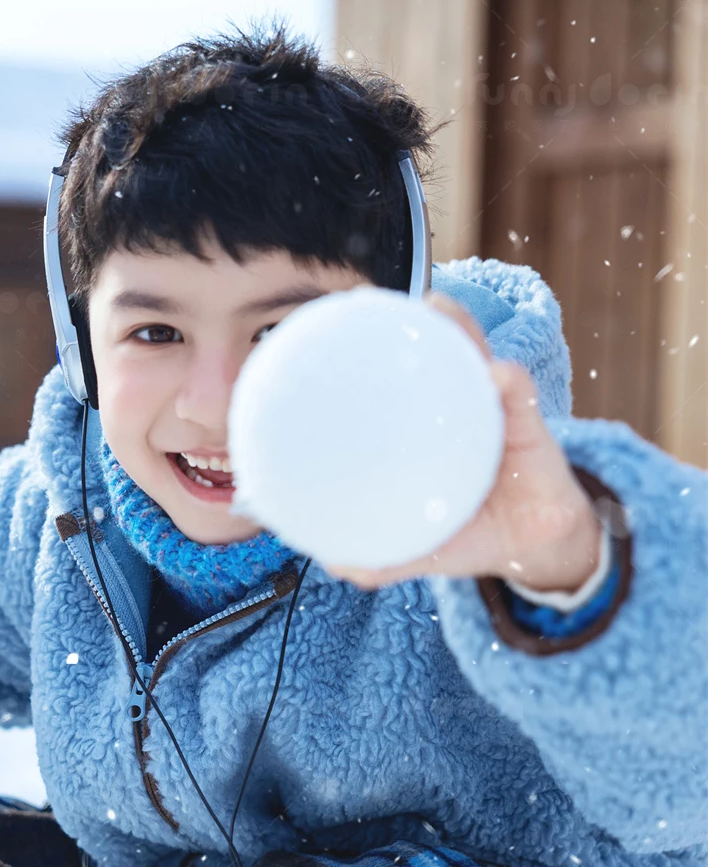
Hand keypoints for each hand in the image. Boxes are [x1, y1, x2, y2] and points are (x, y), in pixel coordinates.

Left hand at [325, 293, 602, 594]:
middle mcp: (454, 410)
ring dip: (458, 328)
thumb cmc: (473, 533)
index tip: (332, 327)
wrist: (534, 548)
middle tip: (367, 301)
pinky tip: (501, 376)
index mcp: (424, 432)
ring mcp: (493, 411)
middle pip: (430, 353)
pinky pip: (521, 396)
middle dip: (403, 323)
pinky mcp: (531, 424)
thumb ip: (383, 557)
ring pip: (475, 357)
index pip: (392, 384)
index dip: (365, 355)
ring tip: (437, 308)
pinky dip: (511, 382)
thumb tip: (332, 565)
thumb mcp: (423, 547)